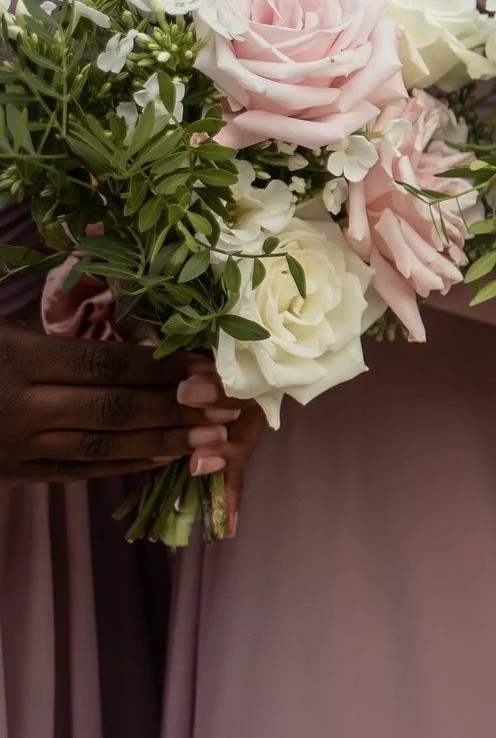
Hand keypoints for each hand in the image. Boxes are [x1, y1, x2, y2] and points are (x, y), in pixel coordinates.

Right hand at [0, 324, 250, 485]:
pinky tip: (165, 458)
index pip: (104, 365)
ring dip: (164, 444)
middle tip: (231, 408)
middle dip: (177, 410)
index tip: (210, 364)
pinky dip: (125, 465)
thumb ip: (42, 317)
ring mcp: (12, 447)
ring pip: (102, 447)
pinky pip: (75, 471)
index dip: (162, 368)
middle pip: (113, 409)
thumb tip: (109, 265)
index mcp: (11, 360)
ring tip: (215, 440)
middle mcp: (16, 408)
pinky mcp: (8, 473)